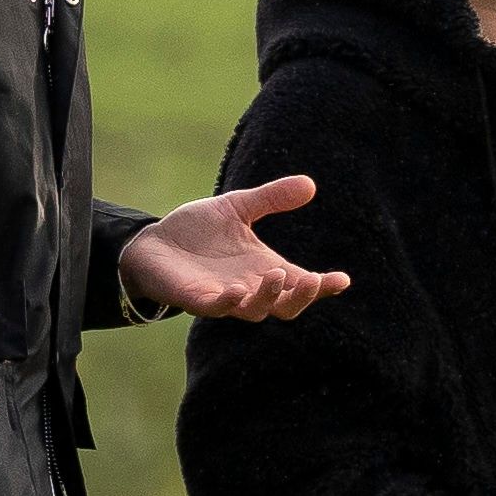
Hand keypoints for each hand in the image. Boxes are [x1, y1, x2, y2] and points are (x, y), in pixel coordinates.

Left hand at [122, 180, 352, 323]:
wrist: (153, 242)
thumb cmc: (197, 231)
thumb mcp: (238, 207)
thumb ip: (272, 198)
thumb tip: (310, 184)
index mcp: (264, 268)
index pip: (301, 284)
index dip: (323, 286)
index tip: (343, 279)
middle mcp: (250, 287)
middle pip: (286, 307)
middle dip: (302, 297)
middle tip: (312, 280)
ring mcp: (224, 297)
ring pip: (255, 311)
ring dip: (268, 297)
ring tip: (275, 275)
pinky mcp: (196, 299)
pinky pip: (216, 308)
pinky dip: (228, 302)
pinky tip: (237, 290)